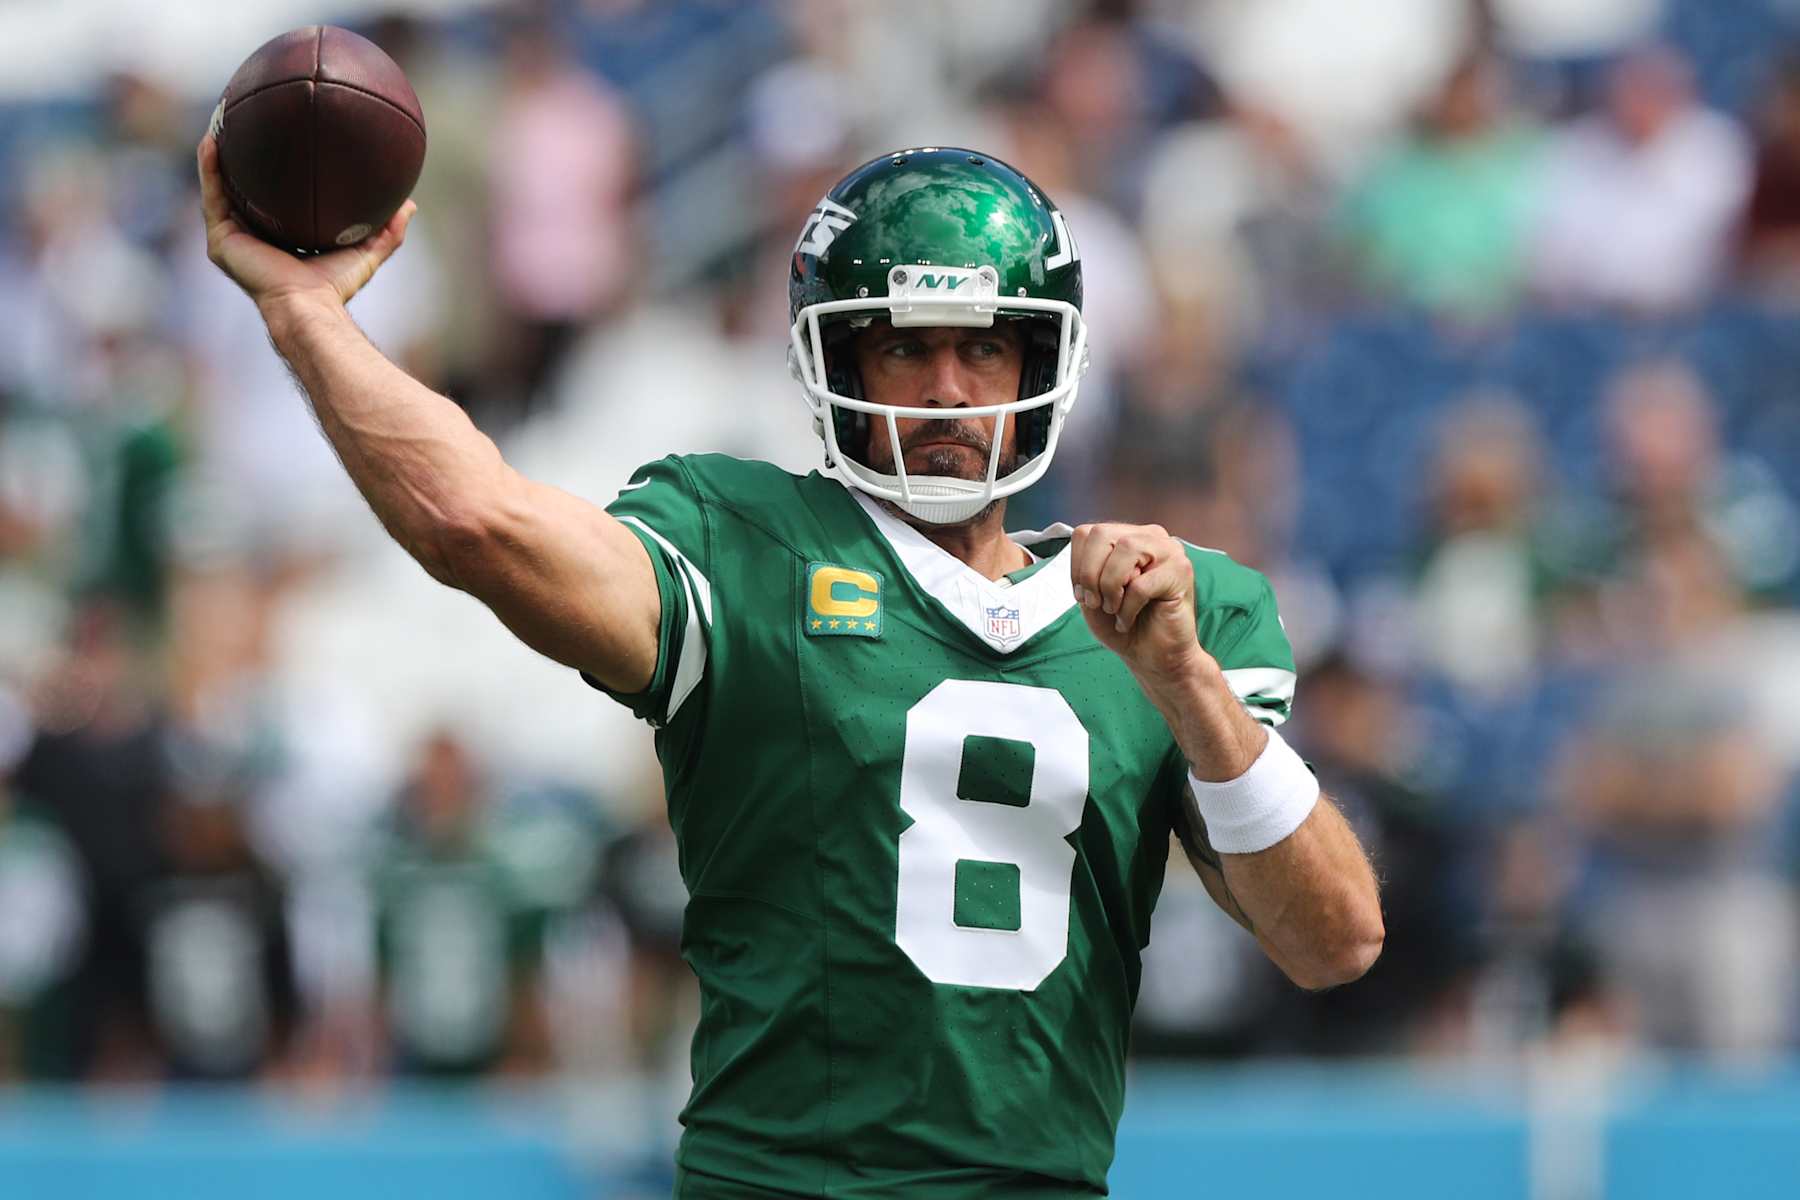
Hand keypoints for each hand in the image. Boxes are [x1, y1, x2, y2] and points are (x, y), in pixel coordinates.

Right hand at [197, 132, 414, 313]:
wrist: (309, 305)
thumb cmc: (335, 287)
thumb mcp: (367, 252)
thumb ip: (388, 231)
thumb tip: (410, 205)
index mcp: (280, 240)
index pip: (275, 203)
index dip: (275, 176)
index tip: (281, 144)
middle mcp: (252, 238)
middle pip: (243, 191)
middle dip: (242, 159)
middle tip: (244, 123)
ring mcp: (233, 239)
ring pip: (221, 189)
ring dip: (218, 156)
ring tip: (219, 119)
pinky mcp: (221, 240)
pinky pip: (213, 196)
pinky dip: (209, 168)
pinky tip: (212, 140)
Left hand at [1070, 522, 1207, 683]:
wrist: (1153, 657)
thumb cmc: (1122, 624)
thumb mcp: (1091, 595)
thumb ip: (1086, 569)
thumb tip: (1089, 560)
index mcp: (1127, 536)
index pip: (1087, 532)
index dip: (1076, 566)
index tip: (1083, 594)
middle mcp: (1150, 536)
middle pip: (1102, 534)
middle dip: (1090, 574)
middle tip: (1096, 603)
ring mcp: (1169, 551)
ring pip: (1126, 549)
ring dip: (1110, 587)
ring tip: (1114, 609)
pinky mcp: (1182, 571)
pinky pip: (1141, 584)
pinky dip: (1127, 608)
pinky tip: (1129, 620)